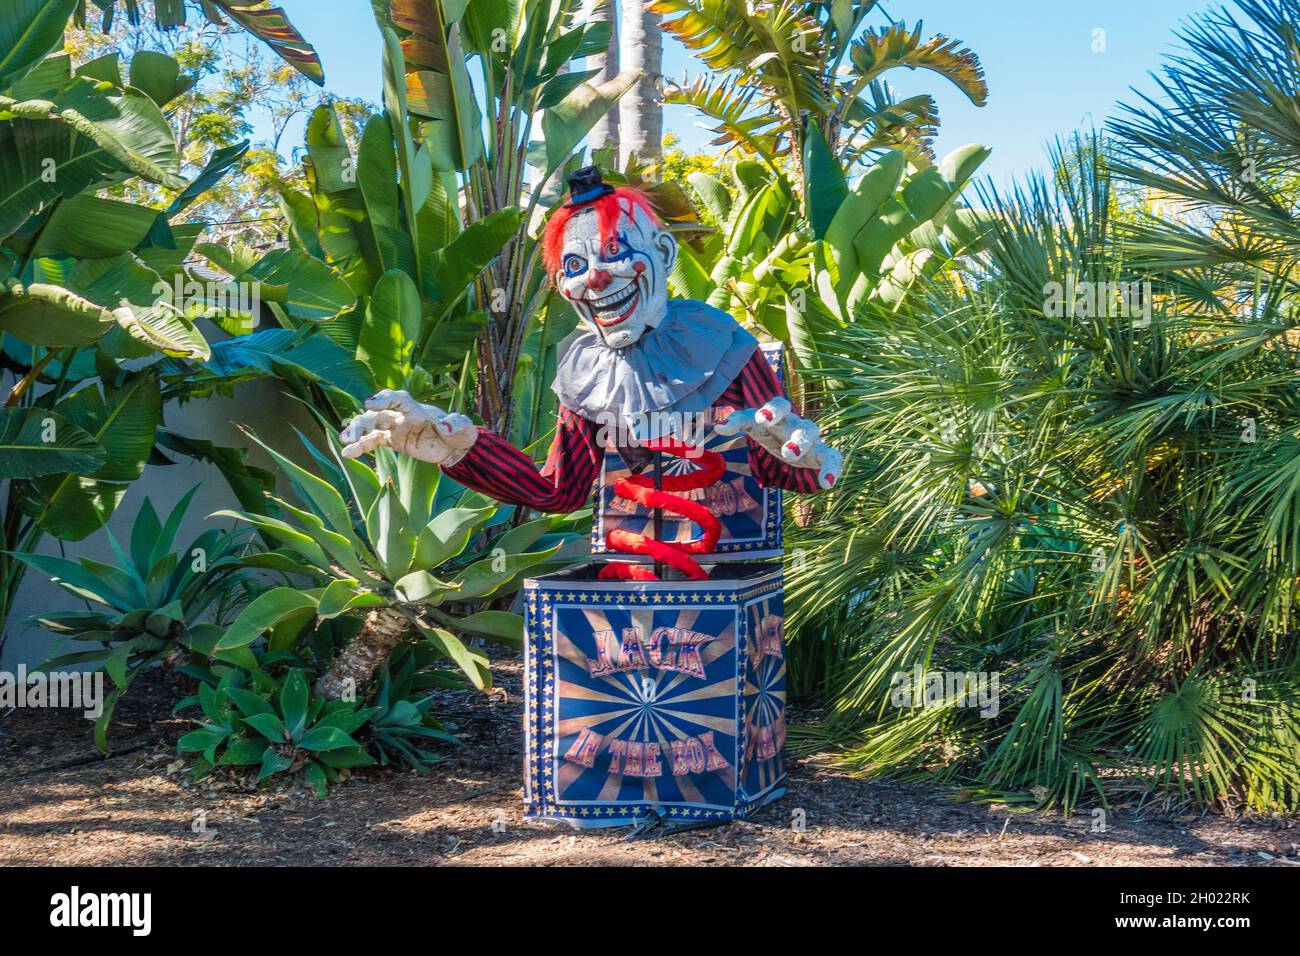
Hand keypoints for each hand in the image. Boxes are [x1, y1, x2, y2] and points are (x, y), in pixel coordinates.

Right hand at [339, 389, 477, 464]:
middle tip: (351, 434)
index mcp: (417, 410)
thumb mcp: (463, 430)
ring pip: (370, 426)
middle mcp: (403, 415)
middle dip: (363, 422)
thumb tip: (448, 425)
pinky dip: (360, 447)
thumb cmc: (460, 435)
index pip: (398, 399)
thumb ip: (456, 424)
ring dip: (356, 432)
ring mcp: (395, 427)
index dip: (384, 399)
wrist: (455, 448)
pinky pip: (373, 441)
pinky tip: (347, 454)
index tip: (370, 404)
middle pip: (378, 414)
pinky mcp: (393, 440)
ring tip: (345, 442)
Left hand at [716, 397, 841, 489]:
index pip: (779, 405)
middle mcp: (796, 425)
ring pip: (813, 435)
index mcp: (780, 416)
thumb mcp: (753, 426)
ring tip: (792, 457)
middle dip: (796, 437)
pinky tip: (826, 485)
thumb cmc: (770, 432)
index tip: (761, 419)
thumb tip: (717, 427)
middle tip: (786, 449)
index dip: (772, 411)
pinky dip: (832, 470)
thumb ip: (737, 422)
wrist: (792, 445)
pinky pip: (832, 458)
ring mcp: (811, 440)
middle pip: (800, 422)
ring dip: (803, 444)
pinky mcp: (821, 455)